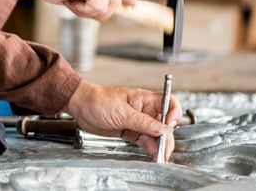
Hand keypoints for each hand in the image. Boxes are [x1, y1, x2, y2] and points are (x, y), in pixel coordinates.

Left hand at [63, 80, 181, 161]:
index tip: (170, 126)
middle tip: (164, 150)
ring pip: (155, 135)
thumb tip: (162, 128)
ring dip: (159, 146)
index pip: (169, 103)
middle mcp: (144, 110)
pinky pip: (145, 141)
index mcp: (144, 99)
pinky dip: (150, 148)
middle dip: (166, 137)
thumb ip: (143, 122)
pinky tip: (153, 155)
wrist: (81, 106)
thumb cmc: (98, 100)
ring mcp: (138, 122)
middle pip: (164, 123)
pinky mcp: (131, 131)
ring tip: (159, 156)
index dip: (174, 114)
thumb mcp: (121, 112)